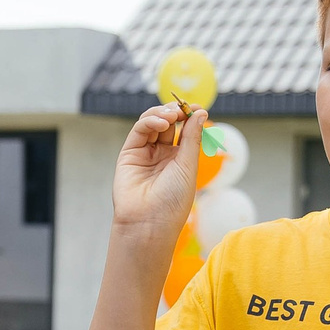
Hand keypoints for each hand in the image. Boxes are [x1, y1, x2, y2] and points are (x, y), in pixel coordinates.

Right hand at [110, 103, 204, 238]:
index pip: (184, 130)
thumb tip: (200, 113)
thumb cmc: (173, 200)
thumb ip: (191, 137)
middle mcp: (161, 154)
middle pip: (168, 123)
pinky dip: (150, 122)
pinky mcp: (129, 153)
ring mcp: (145, 153)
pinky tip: (161, 123)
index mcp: (179, 159)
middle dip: (175, 112)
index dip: (189, 117)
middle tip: (182, 109)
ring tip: (171, 116)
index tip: (196, 108)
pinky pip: (139, 130)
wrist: (150, 221)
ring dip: (162, 114)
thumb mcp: (188, 165)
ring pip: (152, 123)